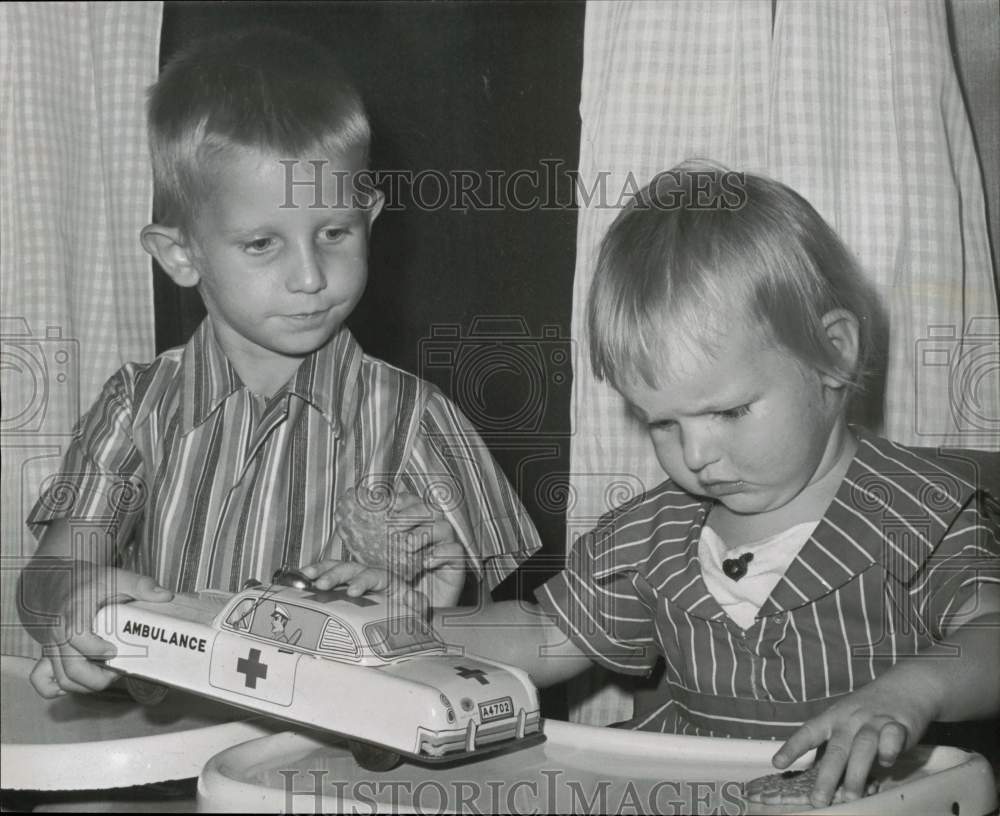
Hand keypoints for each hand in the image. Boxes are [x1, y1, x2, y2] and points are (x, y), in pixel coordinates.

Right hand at [26, 566, 172, 697]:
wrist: (57, 582)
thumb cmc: (87, 582)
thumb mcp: (114, 577)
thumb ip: (140, 585)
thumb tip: (165, 596)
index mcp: (73, 611)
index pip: (76, 635)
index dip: (95, 649)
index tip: (114, 650)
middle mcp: (58, 633)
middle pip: (71, 668)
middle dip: (99, 677)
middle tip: (120, 669)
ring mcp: (51, 647)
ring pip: (62, 679)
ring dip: (88, 685)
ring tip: (110, 674)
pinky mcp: (48, 655)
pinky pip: (43, 680)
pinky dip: (58, 688)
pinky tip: (80, 683)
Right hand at [299, 559, 431, 617]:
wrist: (396, 609)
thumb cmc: (402, 606)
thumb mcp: (412, 605)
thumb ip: (415, 602)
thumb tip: (415, 600)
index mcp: (383, 578)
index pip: (372, 575)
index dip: (362, 581)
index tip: (352, 592)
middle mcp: (364, 573)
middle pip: (348, 568)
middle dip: (334, 575)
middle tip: (321, 585)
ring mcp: (349, 578)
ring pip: (333, 567)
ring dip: (318, 571)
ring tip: (304, 577)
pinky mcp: (337, 586)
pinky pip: (322, 576)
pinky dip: (309, 577)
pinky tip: (296, 581)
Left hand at [327, 487, 467, 606]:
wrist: (414, 614)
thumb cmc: (395, 586)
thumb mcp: (375, 564)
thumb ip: (362, 546)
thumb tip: (341, 527)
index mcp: (411, 527)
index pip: (411, 503)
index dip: (403, 501)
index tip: (391, 505)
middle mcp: (429, 533)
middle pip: (428, 510)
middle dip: (412, 514)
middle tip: (396, 526)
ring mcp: (444, 547)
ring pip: (443, 527)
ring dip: (424, 533)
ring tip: (408, 546)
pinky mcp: (456, 565)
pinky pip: (455, 551)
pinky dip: (441, 554)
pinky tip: (426, 563)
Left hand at [771, 677, 934, 806]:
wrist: (907, 685)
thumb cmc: (871, 708)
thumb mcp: (850, 720)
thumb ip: (845, 749)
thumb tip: (837, 785)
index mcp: (834, 717)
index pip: (809, 732)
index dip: (792, 748)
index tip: (777, 764)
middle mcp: (851, 719)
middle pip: (836, 749)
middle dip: (826, 777)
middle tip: (818, 799)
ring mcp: (875, 721)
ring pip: (862, 748)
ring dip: (855, 774)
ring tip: (850, 797)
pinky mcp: (900, 724)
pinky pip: (892, 737)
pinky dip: (888, 750)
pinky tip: (886, 762)